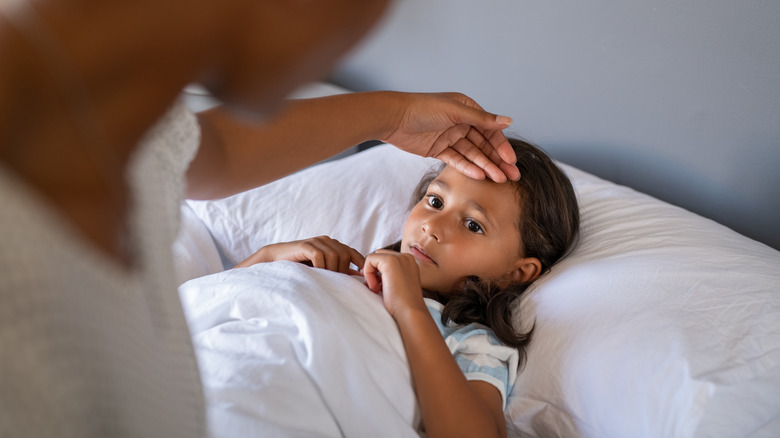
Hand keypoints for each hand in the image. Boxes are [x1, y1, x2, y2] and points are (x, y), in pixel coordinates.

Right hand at [235, 236, 364, 273]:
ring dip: (331, 271)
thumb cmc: (300, 266)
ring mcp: (316, 241)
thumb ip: (337, 269)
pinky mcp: (306, 245)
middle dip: (342, 271)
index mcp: (332, 244)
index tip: (362, 275)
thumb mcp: (322, 268)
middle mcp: (326, 240)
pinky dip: (320, 267)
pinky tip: (316, 274)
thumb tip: (357, 276)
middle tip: (335, 283)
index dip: (359, 262)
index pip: (351, 252)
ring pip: (334, 256)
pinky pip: (320, 257)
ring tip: (324, 280)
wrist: (276, 259)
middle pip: (344, 256)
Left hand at [362, 250, 426, 317]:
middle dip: (373, 270)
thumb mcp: (396, 284)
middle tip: (375, 287)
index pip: (386, 258)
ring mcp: (399, 258)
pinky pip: (370, 259)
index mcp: (409, 262)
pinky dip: (368, 274)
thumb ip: (388, 275)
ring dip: (370, 273)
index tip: (378, 287)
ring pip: (374, 257)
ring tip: (376, 289)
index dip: (378, 271)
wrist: (410, 312)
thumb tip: (367, 270)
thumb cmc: (402, 304)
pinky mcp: (390, 261)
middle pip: (380, 255)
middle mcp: (406, 257)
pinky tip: (375, 288)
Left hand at [382, 92, 519, 182]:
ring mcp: (450, 137)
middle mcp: (461, 123)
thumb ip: (482, 119)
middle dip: (498, 161)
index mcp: (467, 109)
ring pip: (472, 155)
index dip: (502, 146)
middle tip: (511, 177)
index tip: (511, 161)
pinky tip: (479, 176)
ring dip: (485, 167)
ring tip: (498, 180)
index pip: (490, 130)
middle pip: (484, 145)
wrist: (393, 118)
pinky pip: (456, 160)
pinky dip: (467, 168)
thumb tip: (509, 120)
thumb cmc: (423, 108)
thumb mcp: (455, 111)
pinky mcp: (438, 150)